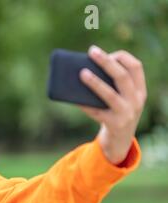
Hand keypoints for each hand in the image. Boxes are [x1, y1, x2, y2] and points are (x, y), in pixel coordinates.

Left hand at [79, 45, 146, 164]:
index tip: (107, 52)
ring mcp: (126, 114)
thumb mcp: (122, 98)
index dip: (122, 57)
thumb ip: (112, 85)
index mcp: (139, 90)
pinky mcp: (113, 124)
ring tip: (82, 73)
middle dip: (107, 62)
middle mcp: (136, 101)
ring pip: (110, 95)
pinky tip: (74, 98)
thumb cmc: (116, 112)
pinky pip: (96, 112)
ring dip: (95, 83)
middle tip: (92, 52)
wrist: (120, 140)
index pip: (136, 67)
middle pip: (122, 77)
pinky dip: (85, 104)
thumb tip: (84, 69)